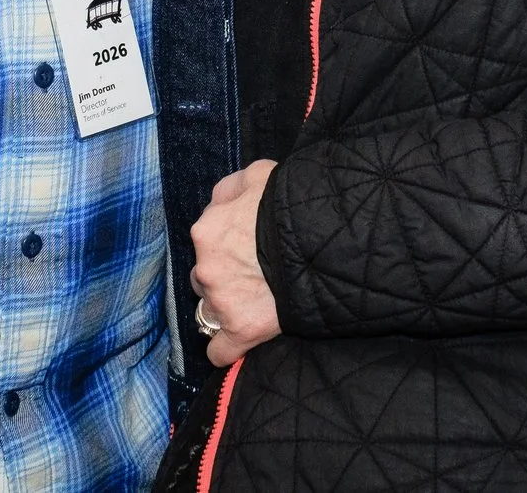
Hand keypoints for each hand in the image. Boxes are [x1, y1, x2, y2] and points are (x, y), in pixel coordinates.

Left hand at [188, 161, 281, 366]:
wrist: (324, 240)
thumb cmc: (292, 203)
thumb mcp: (258, 175)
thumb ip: (231, 189)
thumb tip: (221, 202)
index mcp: (207, 231)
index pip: (204, 241)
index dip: (226, 245)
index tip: (246, 248)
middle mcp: (206, 268)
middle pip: (203, 279)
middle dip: (222, 278)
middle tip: (252, 276)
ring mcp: (222, 302)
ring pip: (209, 312)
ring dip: (225, 309)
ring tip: (254, 304)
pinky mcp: (241, 331)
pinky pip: (219, 351)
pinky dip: (227, 349)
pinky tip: (238, 342)